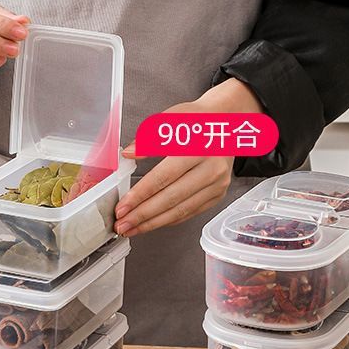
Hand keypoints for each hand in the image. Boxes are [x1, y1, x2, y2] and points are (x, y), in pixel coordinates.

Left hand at [114, 79, 262, 236]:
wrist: (227, 123)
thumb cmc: (196, 120)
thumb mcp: (170, 120)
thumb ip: (147, 138)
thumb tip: (128, 154)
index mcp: (198, 148)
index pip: (163, 177)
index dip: (140, 195)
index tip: (122, 207)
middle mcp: (211, 169)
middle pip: (171, 198)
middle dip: (143, 215)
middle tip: (123, 224)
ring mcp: (217, 184)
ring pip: (181, 210)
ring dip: (153, 223)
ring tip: (132, 229)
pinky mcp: (218, 195)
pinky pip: (190, 213)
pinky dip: (168, 220)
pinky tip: (151, 224)